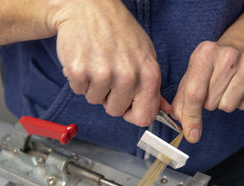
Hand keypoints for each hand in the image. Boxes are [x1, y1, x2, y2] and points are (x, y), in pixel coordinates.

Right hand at [47, 0, 160, 125]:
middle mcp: (128, 75)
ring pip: (96, 101)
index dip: (133, 114)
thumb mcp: (146, 55)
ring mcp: (103, 73)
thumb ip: (153, 86)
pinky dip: (80, 80)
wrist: (89, 7)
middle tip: (109, 74)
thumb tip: (164, 110)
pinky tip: (86, 60)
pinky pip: (79, 91)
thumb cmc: (120, 32)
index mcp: (149, 74)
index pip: (144, 117)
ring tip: (98, 63)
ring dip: (94, 87)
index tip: (127, 105)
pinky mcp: (79, 70)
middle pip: (116, 111)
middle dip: (110, 98)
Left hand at [172, 41, 243, 142]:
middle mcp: (228, 55)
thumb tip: (183, 126)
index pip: (195, 93)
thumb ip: (182, 101)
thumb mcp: (191, 75)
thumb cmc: (211, 66)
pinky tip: (239, 87)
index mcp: (205, 52)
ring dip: (223, 103)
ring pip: (228, 106)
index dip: (191, 117)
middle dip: (208, 103)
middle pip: (211, 103)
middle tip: (212, 89)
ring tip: (226, 87)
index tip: (191, 135)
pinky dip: (238, 102)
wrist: (241, 49)